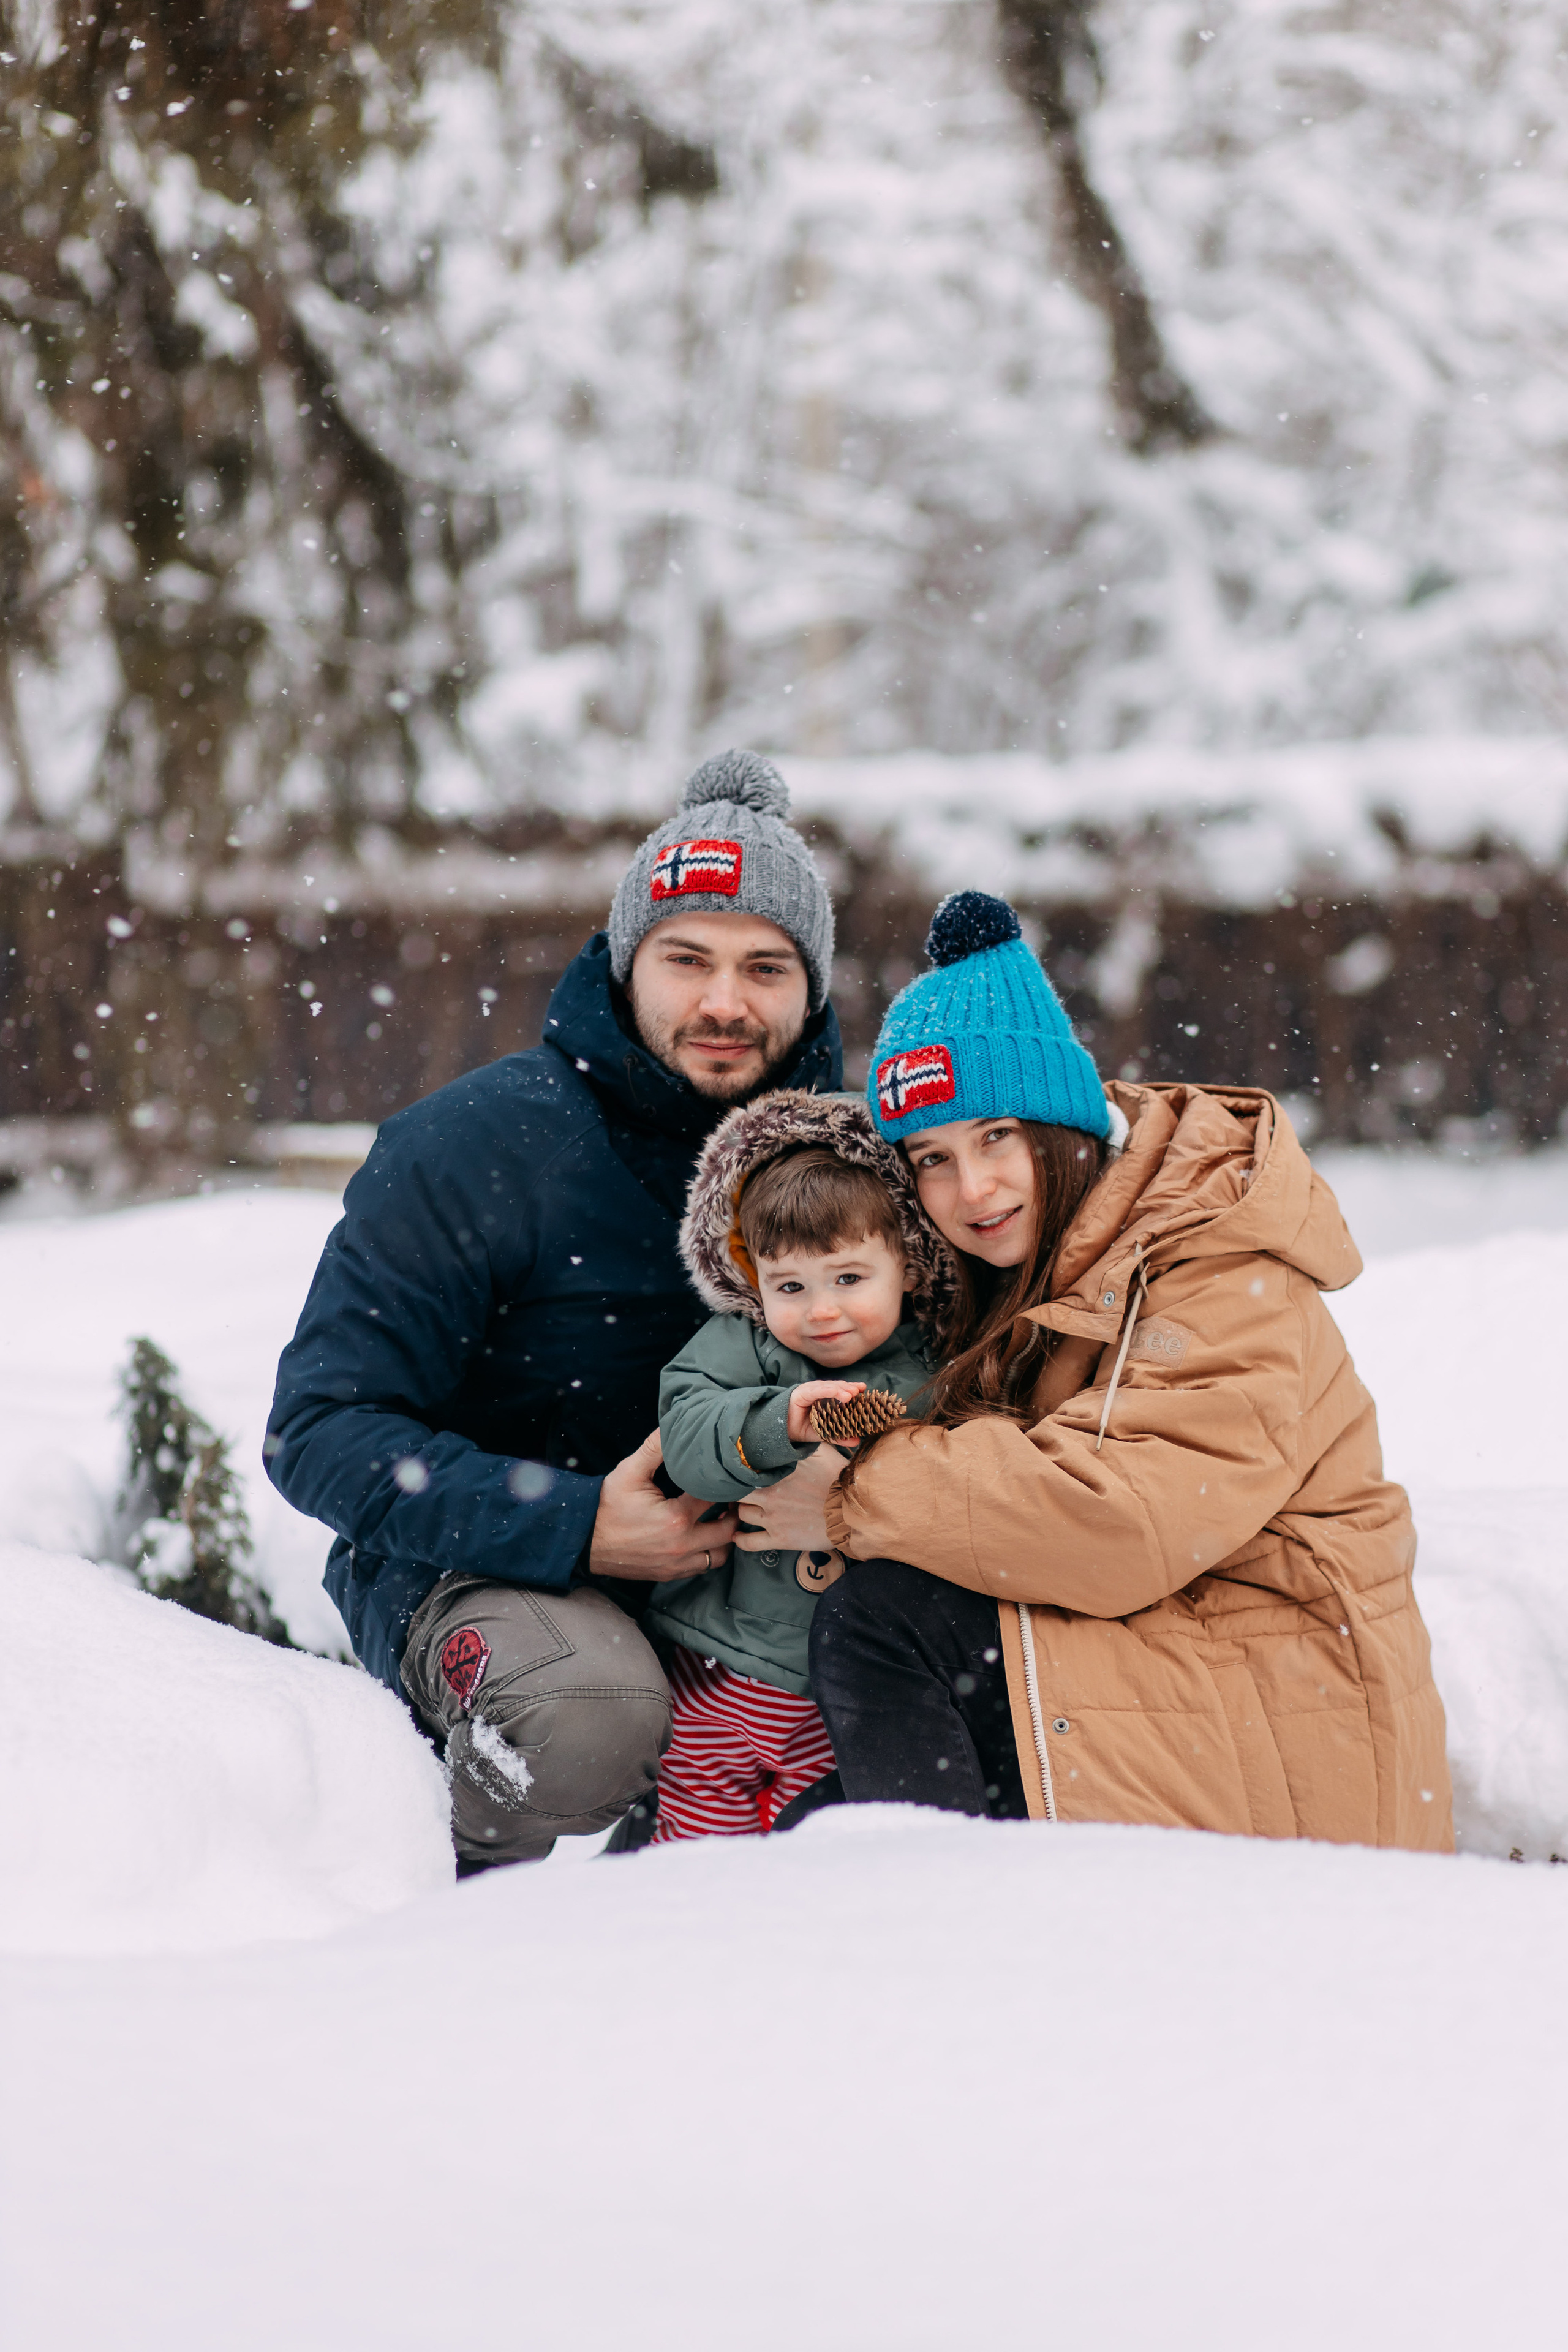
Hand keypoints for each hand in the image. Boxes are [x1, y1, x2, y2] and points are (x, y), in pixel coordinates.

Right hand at [588, 1430, 736, 1581]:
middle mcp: (682, 1545)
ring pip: (719, 1555)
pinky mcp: (669, 1573)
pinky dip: (708, 1553)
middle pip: (727, 1530)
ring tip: (720, 1518)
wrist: (584, 1540)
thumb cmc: (607, 1506)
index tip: (725, 1476)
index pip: (716, 1498)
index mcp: (676, 1518)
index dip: (724, 1485)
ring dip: (724, 1537)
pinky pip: (702, 1567)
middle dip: (733, 1513)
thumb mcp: (629, 1472)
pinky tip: (702, 1536)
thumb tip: (672, 1425)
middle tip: (731, 1498)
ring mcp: (677, 1563)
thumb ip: (655, 1448)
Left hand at [732, 1441, 844, 1557]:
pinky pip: (749, 1542)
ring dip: (739, 1513)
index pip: (746, 1468)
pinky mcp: (779, 1539)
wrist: (851, 1510)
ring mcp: (773, 1518)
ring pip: (740, 1515)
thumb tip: (791, 1433)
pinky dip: (740, 1540)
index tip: (740, 1470)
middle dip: (737, 1491)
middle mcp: (770, 1494)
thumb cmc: (839, 1479)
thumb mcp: (822, 1452)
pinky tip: (737, 1536)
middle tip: (739, 1491)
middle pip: (738, 1492)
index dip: (741, 1469)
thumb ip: (801, 1444)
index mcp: (778, 1471)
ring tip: (740, 1511)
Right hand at [786, 1379, 864, 1443]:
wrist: (783, 1432)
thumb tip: (857, 1440)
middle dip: (848, 1388)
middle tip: (859, 1391)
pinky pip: (815, 1390)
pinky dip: (826, 1390)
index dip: (851, 1389)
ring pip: (827, 1386)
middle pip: (836, 1386)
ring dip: (840, 1389)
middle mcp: (818, 1391)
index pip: (841, 1391)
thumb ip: (839, 1436)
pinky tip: (835, 1391)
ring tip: (851, 1394)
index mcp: (825, 1398)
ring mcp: (809, 1390)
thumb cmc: (803, 1428)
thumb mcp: (824, 1432)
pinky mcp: (801, 1393)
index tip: (863, 1390)